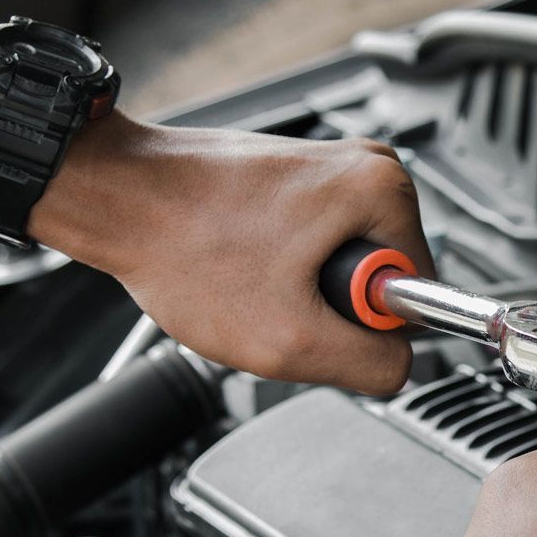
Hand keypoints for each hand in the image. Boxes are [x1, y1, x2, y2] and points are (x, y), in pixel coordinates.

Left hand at [0, 56, 432, 394]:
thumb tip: (401, 369)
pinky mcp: (298, 181)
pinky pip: (315, 252)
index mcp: (385, 191)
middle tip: (274, 301)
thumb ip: (370, 366)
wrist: (116, 198)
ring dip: (300, 294)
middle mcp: (367, 167)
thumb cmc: (184, 245)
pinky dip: (280, 271)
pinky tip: (241, 264)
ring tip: (252, 279)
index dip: (363, 328)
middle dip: (329, 311)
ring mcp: (330, 170)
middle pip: (380, 283)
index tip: (309, 310)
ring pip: (343, 272)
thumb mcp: (291, 339)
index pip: (420, 297)